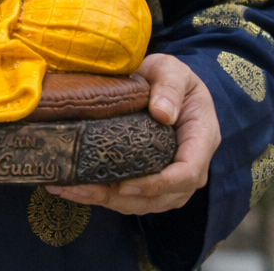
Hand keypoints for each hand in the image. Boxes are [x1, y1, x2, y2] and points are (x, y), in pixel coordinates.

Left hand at [45, 53, 220, 213]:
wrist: (166, 81)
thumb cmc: (172, 75)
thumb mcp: (173, 70)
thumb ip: (170, 87)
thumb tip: (162, 114)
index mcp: (201, 139)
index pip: (187, 174)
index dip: (157, 184)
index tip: (126, 185)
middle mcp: (189, 164)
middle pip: (162, 197)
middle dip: (123, 198)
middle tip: (84, 188)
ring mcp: (171, 176)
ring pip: (144, 202)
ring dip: (108, 201)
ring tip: (72, 190)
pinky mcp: (152, 177)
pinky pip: (133, 195)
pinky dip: (104, 195)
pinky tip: (75, 187)